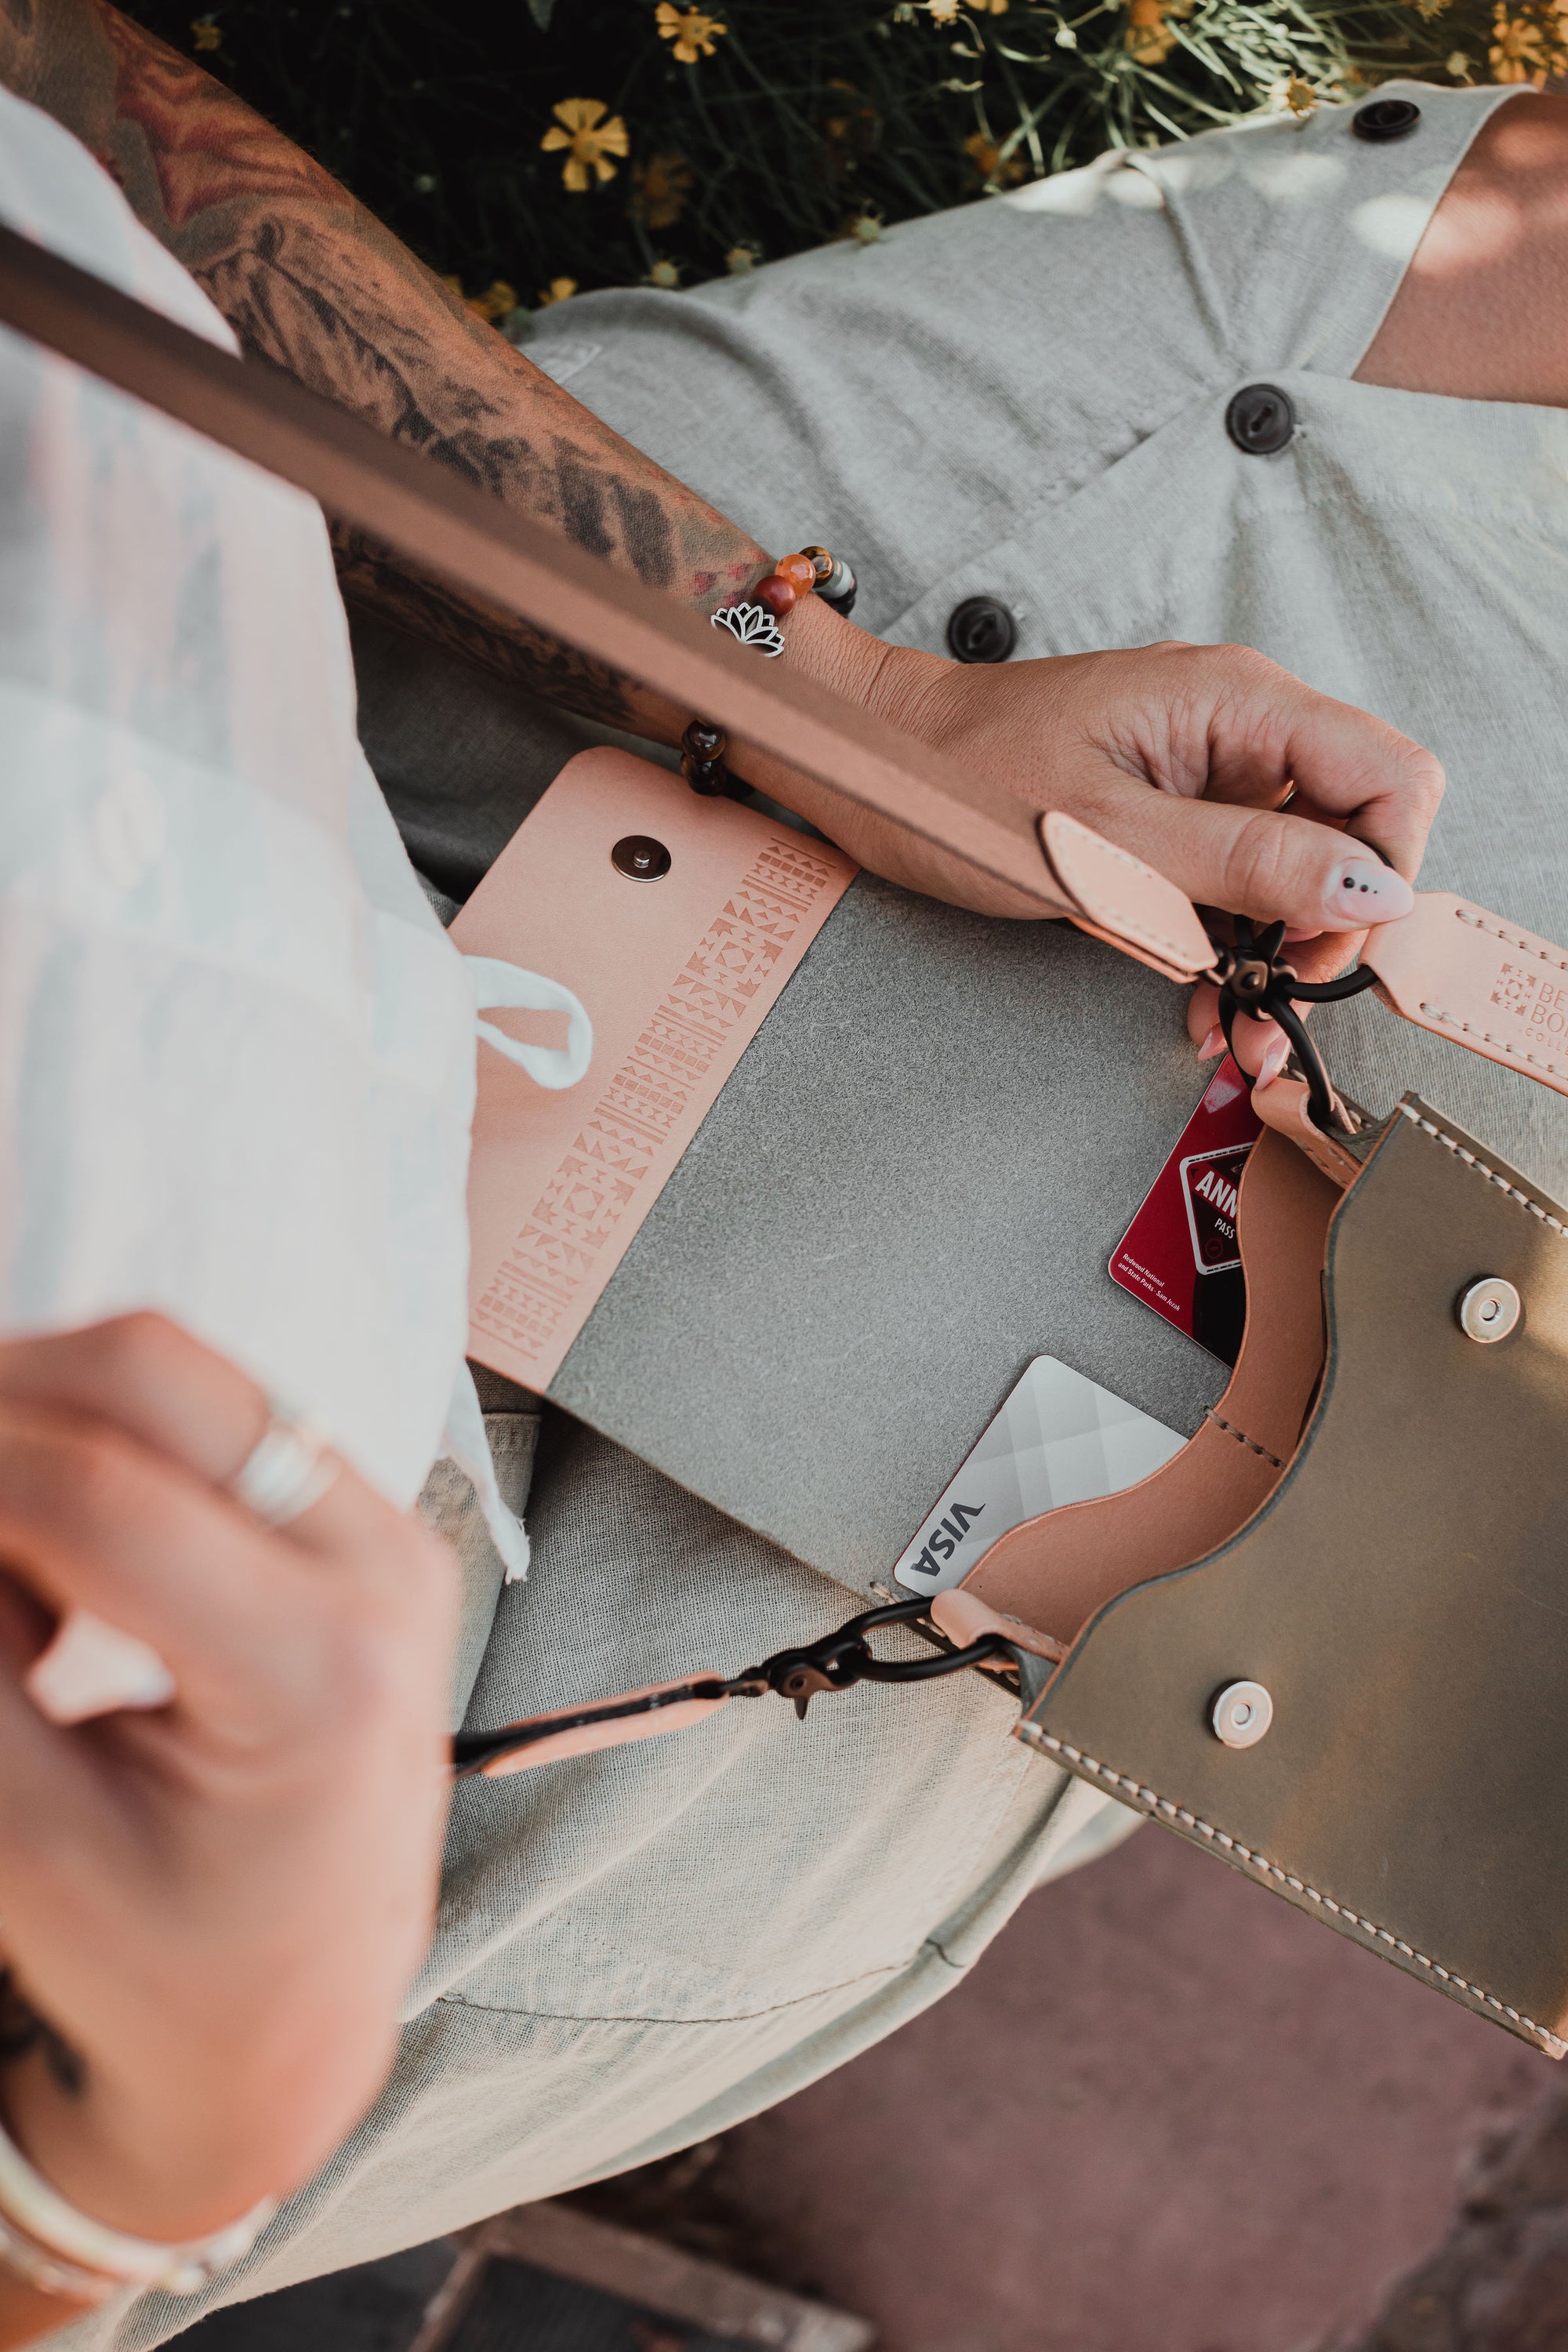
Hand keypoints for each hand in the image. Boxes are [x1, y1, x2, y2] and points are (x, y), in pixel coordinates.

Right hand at [0, 1315, 456, 2249]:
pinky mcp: (362, 1518)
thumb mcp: (25, 1848)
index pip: (94, 1494)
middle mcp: (384, 1569)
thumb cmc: (165, 1966)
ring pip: (173, 1370)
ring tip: (2, 1575)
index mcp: (319, 1675)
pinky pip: (205, 1414)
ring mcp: (388, 1528)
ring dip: (40, 1421)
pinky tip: (43, 1561)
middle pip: (149, 1371)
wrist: (306, 2015)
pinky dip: (95, 1445)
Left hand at [752, 610, 1443, 1077]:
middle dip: (1331, 932)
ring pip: (1300, 873)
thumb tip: (1370, 889)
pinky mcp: (1173, 818)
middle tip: (1277, 1006)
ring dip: (1280, 959)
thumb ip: (1244, 862)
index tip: (1323, 950)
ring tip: (1235, 1031)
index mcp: (1237, 702)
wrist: (871, 765)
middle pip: (1357, 830)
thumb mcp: (1105, 839)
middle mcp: (1238, 730)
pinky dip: (1230, 951)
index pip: (1392, 777)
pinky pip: (1237, 888)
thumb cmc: (956, 780)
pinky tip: (1204, 1005)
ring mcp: (1207, 775)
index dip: (1384, 873)